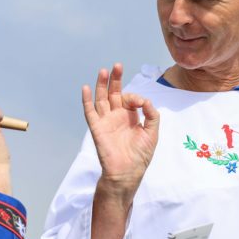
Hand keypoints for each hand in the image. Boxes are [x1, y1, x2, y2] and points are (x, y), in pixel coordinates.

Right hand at [82, 64, 159, 193]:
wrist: (127, 173)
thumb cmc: (140, 156)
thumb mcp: (152, 133)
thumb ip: (152, 115)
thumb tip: (145, 100)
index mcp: (130, 117)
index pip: (129, 99)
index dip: (135, 97)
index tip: (141, 103)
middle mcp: (116, 117)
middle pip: (113, 93)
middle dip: (115, 79)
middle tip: (117, 66)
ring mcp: (106, 122)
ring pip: (101, 99)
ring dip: (101, 85)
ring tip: (103, 71)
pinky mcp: (97, 128)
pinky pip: (90, 112)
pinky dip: (86, 100)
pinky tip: (85, 88)